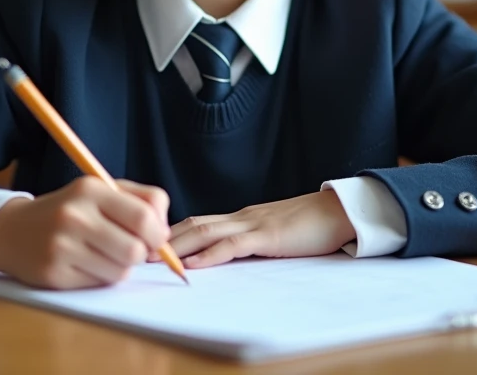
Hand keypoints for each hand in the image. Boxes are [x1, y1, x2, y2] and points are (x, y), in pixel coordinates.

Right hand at [0, 177, 170, 289]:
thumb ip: (141, 201)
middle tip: (130, 248)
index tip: (156, 237)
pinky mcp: (53, 274)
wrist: (12, 230)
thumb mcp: (101, 191)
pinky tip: (84, 264)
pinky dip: (100, 278)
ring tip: (104, 254)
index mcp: (91, 189)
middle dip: (141, 253)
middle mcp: (74, 216)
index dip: (159, 233)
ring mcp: (62, 246)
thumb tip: (166, 231)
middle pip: (136, 250)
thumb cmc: (69, 209)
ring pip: (120, 272)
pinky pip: (98, 284)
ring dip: (121, 267)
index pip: (144, 216)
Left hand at [156, 191, 354, 269]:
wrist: (341, 211)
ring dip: (177, 246)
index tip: (148, 243)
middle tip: (136, 249)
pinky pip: (232, 245)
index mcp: (243, 217)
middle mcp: (242, 216)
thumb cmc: (312, 225)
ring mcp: (254, 224)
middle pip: (194, 223)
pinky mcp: (268, 236)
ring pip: (206, 231)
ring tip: (153, 258)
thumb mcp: (275, 233)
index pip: (200, 221)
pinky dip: (209, 256)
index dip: (172, 232)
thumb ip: (253, 240)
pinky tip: (193, 265)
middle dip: (163, 238)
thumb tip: (231, 256)